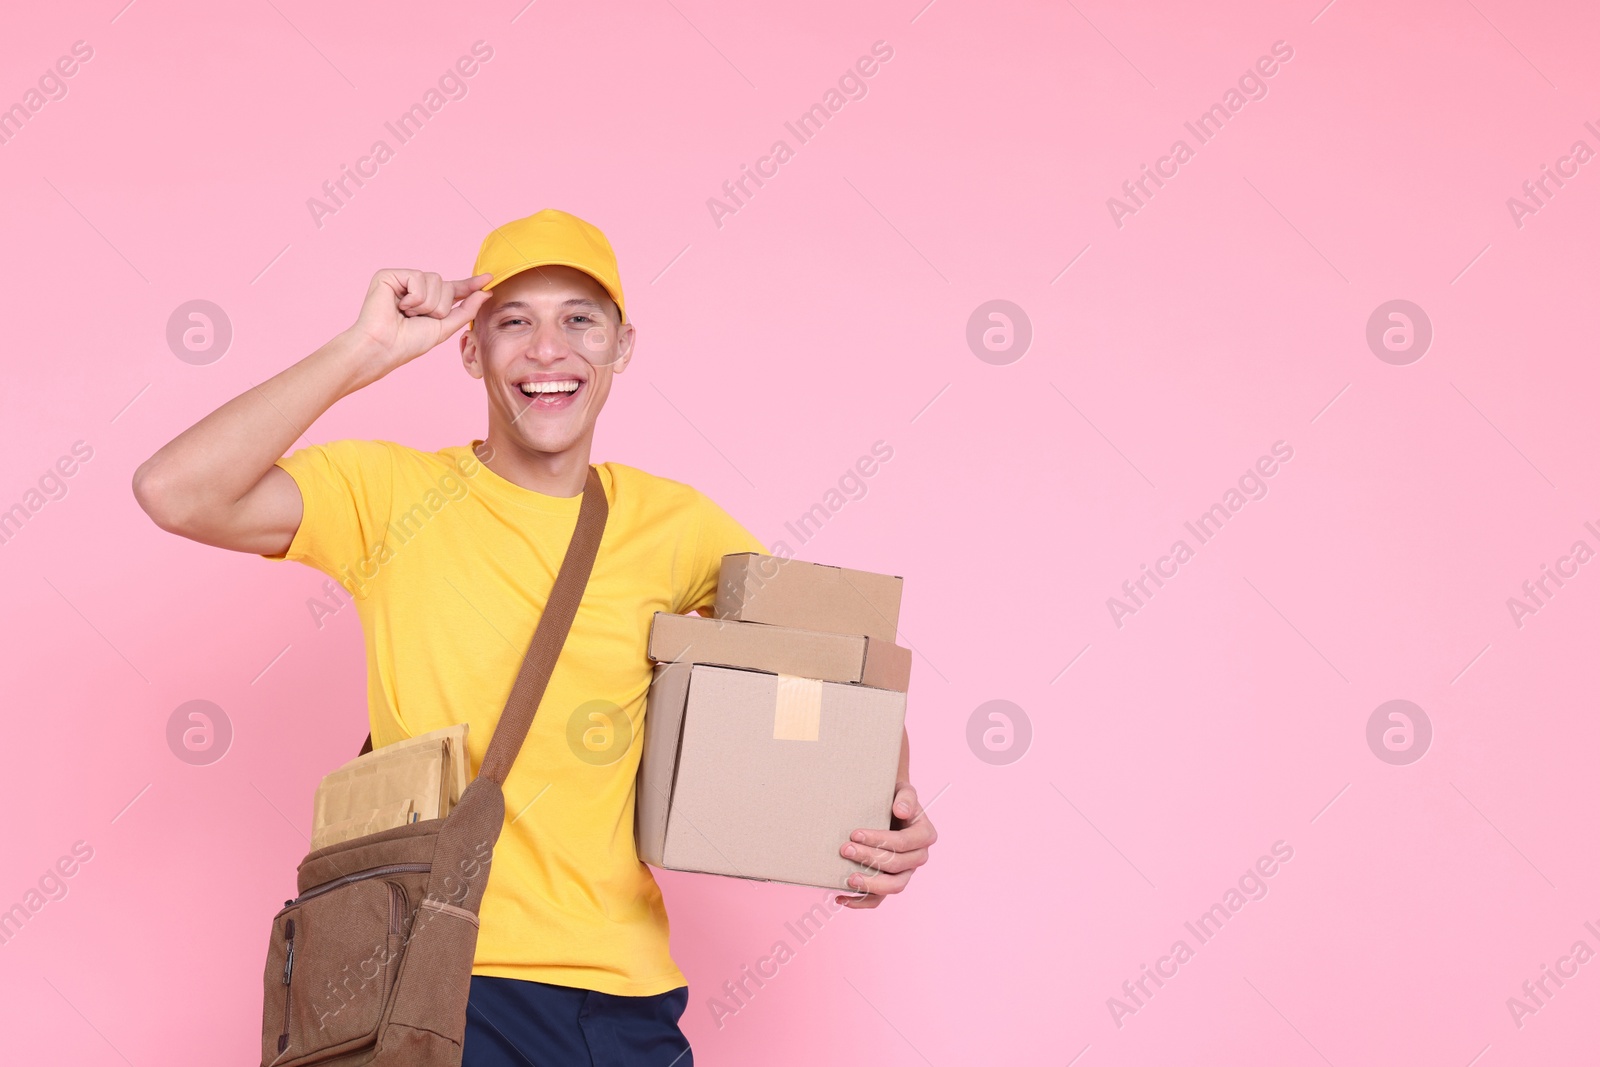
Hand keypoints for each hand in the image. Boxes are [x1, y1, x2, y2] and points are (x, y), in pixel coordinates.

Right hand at [343, 269, 492, 384]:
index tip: (489, 278)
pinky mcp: (389, 275)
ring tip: (407, 314)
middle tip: (418, 319)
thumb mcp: (444, 327)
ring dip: (426, 304)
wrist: (384, 347)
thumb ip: (466, 309)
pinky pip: (418, 278)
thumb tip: (485, 292)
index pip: (453, 289)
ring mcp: (402, 280)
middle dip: (439, 307)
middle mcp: (415, 288)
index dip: (470, 284)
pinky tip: (399, 306)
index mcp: (428, 300)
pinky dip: (414, 298)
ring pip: (435, 280)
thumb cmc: (409, 342)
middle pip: (446, 285)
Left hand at [837, 781, 935, 908]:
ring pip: (893, 887)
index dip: (879, 840)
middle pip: (896, 865)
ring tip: (847, 879)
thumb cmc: (895, 798)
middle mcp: (918, 857)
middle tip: (845, 849)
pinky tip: (841, 897)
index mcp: (924, 835)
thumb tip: (901, 811)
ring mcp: (906, 873)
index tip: (855, 833)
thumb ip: (906, 797)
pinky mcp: (890, 883)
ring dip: (869, 885)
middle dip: (869, 858)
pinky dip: (861, 902)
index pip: (903, 843)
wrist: (888, 807)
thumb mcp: (903, 790)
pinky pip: (879, 899)